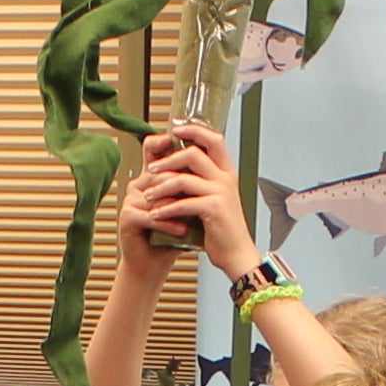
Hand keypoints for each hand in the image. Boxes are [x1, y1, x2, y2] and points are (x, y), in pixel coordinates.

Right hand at [107, 141, 194, 277]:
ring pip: (157, 195)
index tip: (175, 137)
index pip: (152, 151)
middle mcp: (138, 185)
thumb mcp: (186, 206)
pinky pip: (150, 216)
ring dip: (178, 207)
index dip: (160, 142)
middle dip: (181, 183)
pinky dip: (168, 223)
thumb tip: (215, 165)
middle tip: (200, 191)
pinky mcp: (127, 218)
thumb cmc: (171, 234)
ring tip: (194, 215)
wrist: (155, 263)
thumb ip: (192, 186)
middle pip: (160, 173)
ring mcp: (130, 201)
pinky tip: (181, 229)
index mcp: (152, 178)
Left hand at [134, 124, 256, 279]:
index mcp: (227, 173)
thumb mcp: (216, 200)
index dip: (194, 130)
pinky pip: (183, 203)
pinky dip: (166, 209)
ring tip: (148, 196)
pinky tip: (156, 215)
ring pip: (183, 179)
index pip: (214, 139)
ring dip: (161, 187)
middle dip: (168, 160)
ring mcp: (221, 193)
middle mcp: (226, 179)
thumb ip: (202, 183)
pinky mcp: (214, 209)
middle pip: (193, 154)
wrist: (237, 255)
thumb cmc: (223, 230)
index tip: (175, 130)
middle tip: (151, 170)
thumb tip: (177, 170)